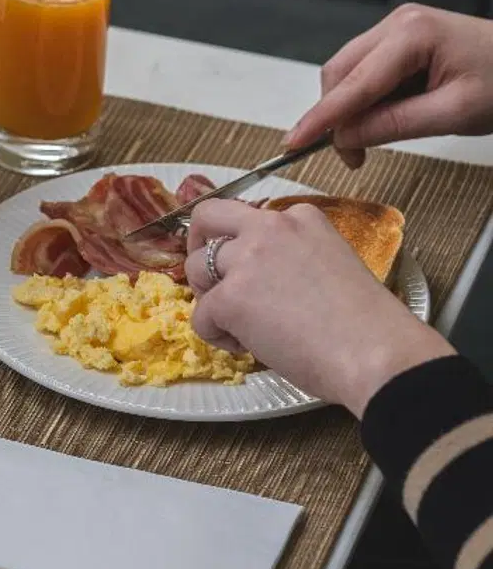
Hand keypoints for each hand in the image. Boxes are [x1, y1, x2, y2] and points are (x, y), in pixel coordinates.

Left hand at [183, 199, 452, 417]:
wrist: (375, 353)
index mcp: (300, 217)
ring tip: (240, 326)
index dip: (239, 243)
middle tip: (210, 281)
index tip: (248, 269)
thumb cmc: (364, 323)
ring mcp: (246, 260)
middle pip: (207, 217)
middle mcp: (269, 227)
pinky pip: (199, 317)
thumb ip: (290, 257)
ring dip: (208, 298)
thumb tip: (260, 280)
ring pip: (193, 268)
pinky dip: (215, 336)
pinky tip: (247, 348)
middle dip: (198, 245)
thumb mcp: (330, 264)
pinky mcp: (229, 297)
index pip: (247, 215)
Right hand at [283, 4, 492, 167]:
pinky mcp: (398, 40)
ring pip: (346, 74)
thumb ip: (394, 125)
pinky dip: (362, 100)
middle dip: (335, 116)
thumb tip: (345, 137)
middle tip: (352, 156)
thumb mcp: (454, 113)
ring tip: (370, 140)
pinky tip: (380, 118)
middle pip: (340, 74)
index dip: (321, 118)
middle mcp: (398, 24)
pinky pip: (363, 72)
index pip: (354, 84)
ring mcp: (396, 29)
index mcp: (413, 34)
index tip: (294, 142)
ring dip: (348, 110)